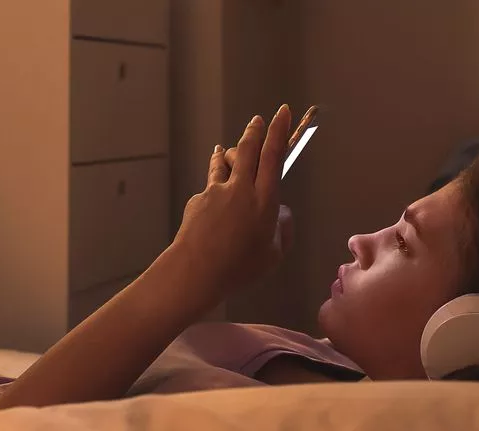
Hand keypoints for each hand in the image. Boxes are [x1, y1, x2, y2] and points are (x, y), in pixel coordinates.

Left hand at [171, 104, 292, 305]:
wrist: (196, 271)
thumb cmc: (240, 268)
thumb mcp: (274, 254)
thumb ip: (282, 230)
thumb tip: (282, 212)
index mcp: (264, 200)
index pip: (273, 156)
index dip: (279, 131)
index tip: (282, 113)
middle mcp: (241, 189)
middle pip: (248, 149)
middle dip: (255, 131)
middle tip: (259, 120)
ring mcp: (216, 192)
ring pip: (226, 162)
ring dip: (230, 152)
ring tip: (226, 149)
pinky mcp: (198, 200)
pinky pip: (211, 184)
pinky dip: (215, 181)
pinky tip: (213, 190)